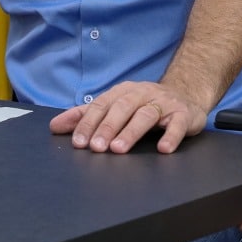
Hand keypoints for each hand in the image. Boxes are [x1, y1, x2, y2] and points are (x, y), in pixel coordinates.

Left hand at [49, 80, 206, 153]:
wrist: (186, 96)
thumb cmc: (145, 105)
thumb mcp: (115, 106)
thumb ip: (86, 116)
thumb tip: (55, 126)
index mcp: (124, 91)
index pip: (102, 104)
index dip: (89, 123)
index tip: (79, 142)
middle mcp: (143, 93)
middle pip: (123, 107)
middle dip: (108, 127)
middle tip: (96, 147)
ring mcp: (165, 103)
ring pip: (147, 114)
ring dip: (132, 131)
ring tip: (119, 148)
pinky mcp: (184, 114)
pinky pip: (178, 124)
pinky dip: (171, 135)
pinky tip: (163, 149)